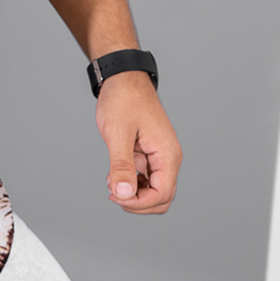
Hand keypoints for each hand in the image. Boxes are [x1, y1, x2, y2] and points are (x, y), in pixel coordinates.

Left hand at [95, 71, 181, 213]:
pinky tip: (114, 174)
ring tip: (111, 181)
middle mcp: (168, 158)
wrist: (122, 77)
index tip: (114, 195)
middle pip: (162, 198)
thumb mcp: (118, 133)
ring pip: (154, 190)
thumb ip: (121, 166)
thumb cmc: (122, 99)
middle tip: (112, 191)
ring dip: (134, 193)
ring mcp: (160, 156)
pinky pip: (146, 177)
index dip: (138, 203)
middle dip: (137, 202)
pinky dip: (132, 181)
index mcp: (167, 154)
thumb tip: (123, 195)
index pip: (162, 195)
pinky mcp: (150, 152)